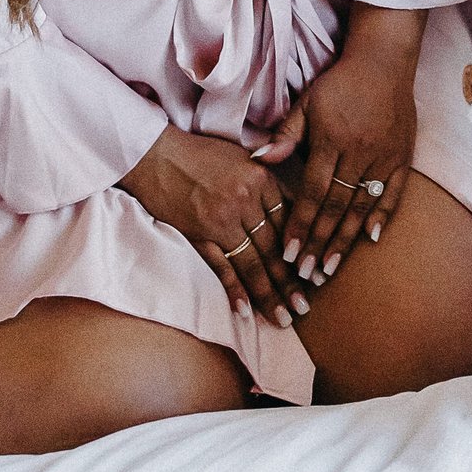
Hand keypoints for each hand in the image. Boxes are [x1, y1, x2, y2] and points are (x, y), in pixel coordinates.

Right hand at [120, 124, 302, 325]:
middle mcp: (245, 201)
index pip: (290, 221)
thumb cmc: (202, 153)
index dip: (303, 250)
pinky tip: (246, 311)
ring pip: (252, 263)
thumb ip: (270, 179)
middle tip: (305, 307)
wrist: (156, 154)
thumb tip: (295, 203)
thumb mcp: (245, 156)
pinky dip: (234, 289)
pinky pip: (221, 267)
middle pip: (275, 247)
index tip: (316, 273)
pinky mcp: (198, 234)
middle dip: (291, 281)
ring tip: (284, 318)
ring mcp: (221, 221)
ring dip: (269, 294)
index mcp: (261, 179)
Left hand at [257, 6, 421, 287]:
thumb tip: (258, 160)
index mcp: (332, 140)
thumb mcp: (307, 102)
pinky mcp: (403, 155)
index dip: (300, 226)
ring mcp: (384, 155)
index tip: (289, 255)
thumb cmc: (339, 82)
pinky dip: (383, 215)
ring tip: (330, 267)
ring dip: (345, 239)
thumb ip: (286, 135)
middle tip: (307, 275)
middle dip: (319, 243)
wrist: (384, 59)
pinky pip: (393, 192)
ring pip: (362, 206)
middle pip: (336, 207)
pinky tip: (371, 238)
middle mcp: (359, 152)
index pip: (312, 193)